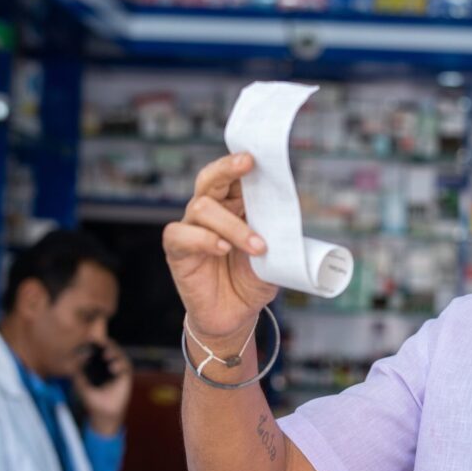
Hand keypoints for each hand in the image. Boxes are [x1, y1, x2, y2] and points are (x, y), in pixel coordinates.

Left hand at [73, 341, 131, 435]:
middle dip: (107, 344)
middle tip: (102, 344)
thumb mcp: (80, 381)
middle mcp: (110, 362)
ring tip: (107, 356)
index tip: (92, 340)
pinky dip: (120, 365)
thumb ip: (78, 369)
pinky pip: (125, 366)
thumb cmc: (91, 396)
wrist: (101, 411)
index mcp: (99, 362)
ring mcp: (118, 368)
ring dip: (114, 352)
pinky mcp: (126, 376)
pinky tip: (113, 368)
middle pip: (111, 347)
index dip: (97, 342)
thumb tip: (77, 356)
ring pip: (120, 354)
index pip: (100, 347)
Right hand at [163, 153, 277, 344]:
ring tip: (258, 247)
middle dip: (227, 168)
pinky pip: (181, 235)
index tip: (258, 155)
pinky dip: (204, 239)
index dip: (242, 163)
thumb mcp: (275, 256)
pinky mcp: (177, 251)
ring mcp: (191, 229)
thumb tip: (293, 214)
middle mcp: (210, 212)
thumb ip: (279, 234)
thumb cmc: (253, 280)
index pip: (234, 177)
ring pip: (202, 207)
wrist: (236, 315)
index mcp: (234, 207)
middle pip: (209, 179)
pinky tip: (222, 249)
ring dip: (233, 225)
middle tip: (248, 164)